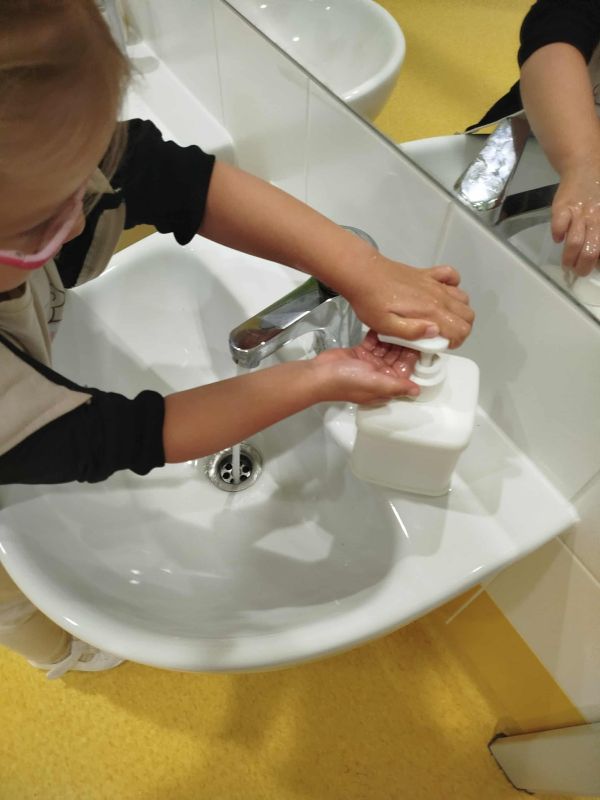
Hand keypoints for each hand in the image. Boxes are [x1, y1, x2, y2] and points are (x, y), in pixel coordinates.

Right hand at [311, 329, 419, 404]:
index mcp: (386, 385)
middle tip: (414, 325)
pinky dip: (378, 335)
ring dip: (393, 338)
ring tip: (401, 321)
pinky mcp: (360, 353)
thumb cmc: (348, 381)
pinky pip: (373, 343)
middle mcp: (380, 375)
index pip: (406, 371)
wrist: (319, 374)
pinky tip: (384, 323)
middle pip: (397, 358)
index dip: (414, 357)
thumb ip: (397, 386)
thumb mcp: (376, 384)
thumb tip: (416, 392)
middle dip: (405, 345)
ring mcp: (370, 364)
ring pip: (387, 349)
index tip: (424, 341)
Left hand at [344, 253, 473, 348]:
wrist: (362, 274)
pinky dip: (453, 285)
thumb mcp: (385, 326)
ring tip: (441, 320)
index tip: (440, 345)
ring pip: (463, 298)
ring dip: (458, 311)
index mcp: (429, 311)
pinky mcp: (427, 274)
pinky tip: (441, 294)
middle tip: (441, 336)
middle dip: (460, 329)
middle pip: (468, 315)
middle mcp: (437, 296)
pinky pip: (452, 275)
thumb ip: (412, 332)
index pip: (461, 329)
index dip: (455, 342)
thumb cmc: (370, 301)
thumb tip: (435, 333)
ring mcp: (434, 283)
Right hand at [552, 162, 599, 276]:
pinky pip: (558, 225)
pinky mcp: (562, 207)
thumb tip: (598, 255)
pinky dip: (557, 234)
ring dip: (568, 258)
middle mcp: (596, 219)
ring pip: (574, 243)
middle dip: (583, 267)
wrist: (587, 163)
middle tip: (579, 271)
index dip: (598, 262)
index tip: (596, 266)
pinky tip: (558, 239)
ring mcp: (578, 214)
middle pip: (590, 252)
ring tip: (567, 264)